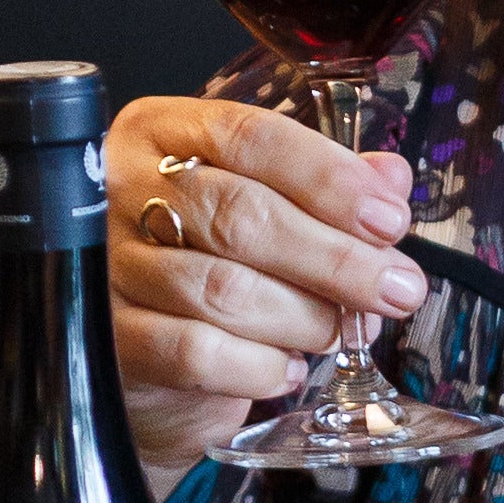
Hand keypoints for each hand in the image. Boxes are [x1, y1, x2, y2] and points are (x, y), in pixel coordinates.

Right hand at [106, 90, 424, 478]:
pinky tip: (288, 369)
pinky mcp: (109, 340)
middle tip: (396, 288)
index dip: (330, 179)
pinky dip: (259, 367)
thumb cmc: (213, 262)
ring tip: (339, 331)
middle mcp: (122, 189)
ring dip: (303, 317)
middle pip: (240, 215)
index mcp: (163, 133)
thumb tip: (390, 178)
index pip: (252, 138)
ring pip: (222, 289)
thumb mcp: (269, 207)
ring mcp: (106, 266)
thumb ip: (327, 186)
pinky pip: (195, 353)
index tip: (390, 220)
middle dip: (336, 258)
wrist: (147, 362)